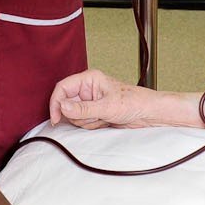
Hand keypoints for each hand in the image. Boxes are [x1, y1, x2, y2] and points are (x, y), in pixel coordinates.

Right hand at [48, 68, 172, 129]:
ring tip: (103, 118)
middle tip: (94, 116)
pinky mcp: (94, 112)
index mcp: (89, 79)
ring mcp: (90, 101)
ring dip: (87, 121)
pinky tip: (104, 122)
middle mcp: (88, 89)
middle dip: (79, 115)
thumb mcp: (107, 107)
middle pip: (67, 104)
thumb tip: (62, 107)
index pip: (62, 88)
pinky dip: (92, 125)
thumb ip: (83, 109)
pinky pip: (83, 122)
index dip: (56, 102)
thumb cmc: (133, 102)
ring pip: (74, 116)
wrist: (148, 114)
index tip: (56, 117)